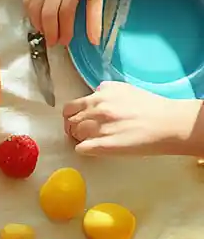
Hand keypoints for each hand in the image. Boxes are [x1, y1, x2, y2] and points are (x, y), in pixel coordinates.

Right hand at [24, 0, 102, 45]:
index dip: (64, 30)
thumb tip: (94, 40)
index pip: (65, 12)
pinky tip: (38, 18)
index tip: (65, 41)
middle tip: (53, 41)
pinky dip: (30, 12)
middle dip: (50, 31)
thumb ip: (94, 13)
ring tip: (46, 31)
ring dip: (38, 24)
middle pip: (47, 13)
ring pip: (33, 8)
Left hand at [63, 82, 203, 156]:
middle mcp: (96, 110)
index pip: (70, 107)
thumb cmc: (150, 107)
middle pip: (70, 123)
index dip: (72, 116)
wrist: (168, 123)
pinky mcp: (102, 146)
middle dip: (75, 128)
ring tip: (96, 140)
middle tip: (86, 132)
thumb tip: (94, 93)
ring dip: (81, 139)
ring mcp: (98, 128)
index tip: (79, 120)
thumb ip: (105, 90)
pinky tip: (96, 148)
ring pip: (74, 136)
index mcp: (100, 95)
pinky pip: (80, 149)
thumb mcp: (125, 89)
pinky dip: (85, 149)